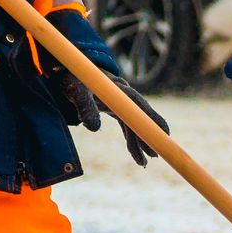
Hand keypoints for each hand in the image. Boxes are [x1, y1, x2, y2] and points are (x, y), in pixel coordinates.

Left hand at [53, 71, 167, 166]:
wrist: (70, 69)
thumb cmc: (74, 78)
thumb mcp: (76, 91)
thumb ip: (85, 107)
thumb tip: (94, 128)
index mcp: (121, 91)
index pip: (141, 109)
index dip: (152, 123)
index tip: (162, 136)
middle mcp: (126, 97)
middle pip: (143, 119)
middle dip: (149, 137)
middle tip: (155, 155)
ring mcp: (122, 103)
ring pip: (136, 125)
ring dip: (141, 143)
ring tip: (143, 163)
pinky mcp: (116, 109)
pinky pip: (129, 126)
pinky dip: (133, 140)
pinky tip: (137, 155)